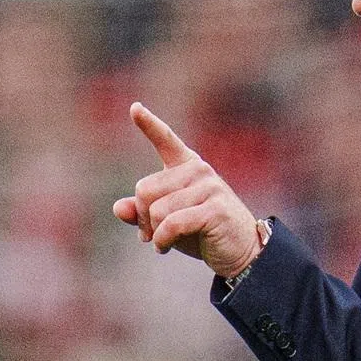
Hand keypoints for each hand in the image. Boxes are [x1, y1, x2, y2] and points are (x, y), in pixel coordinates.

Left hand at [112, 102, 261, 278]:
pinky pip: (172, 224)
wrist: (242, 252)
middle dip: (143, 217)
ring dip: (154, 233)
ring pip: (157, 210)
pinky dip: (162, 240)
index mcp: (187, 167)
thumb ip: (142, 213)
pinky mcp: (214, 208)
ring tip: (163, 242)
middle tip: (151, 234)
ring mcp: (209, 187)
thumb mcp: (167, 222)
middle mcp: (198, 170)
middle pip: (145, 189)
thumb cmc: (202, 233)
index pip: (165, 140)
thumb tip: (119, 208)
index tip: (135, 108)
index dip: (148, 124)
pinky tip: (164, 248)